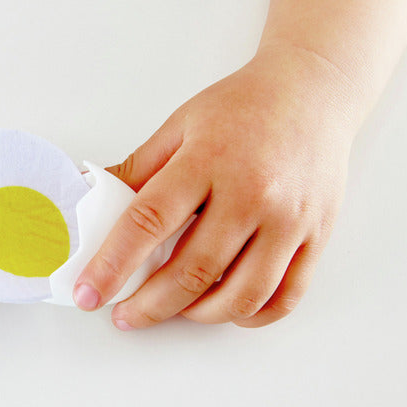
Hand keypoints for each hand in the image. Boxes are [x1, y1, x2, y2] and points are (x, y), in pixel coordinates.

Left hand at [74, 45, 358, 328]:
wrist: (313, 91)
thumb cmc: (243, 107)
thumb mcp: (180, 126)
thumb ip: (138, 170)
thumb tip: (93, 201)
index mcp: (208, 160)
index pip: (149, 222)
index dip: (113, 265)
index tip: (90, 294)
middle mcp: (252, 193)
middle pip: (193, 271)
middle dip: (150, 306)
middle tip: (126, 315)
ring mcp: (289, 220)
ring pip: (241, 296)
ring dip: (198, 316)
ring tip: (175, 310)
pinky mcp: (316, 237)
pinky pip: (284, 298)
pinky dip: (251, 316)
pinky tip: (225, 308)